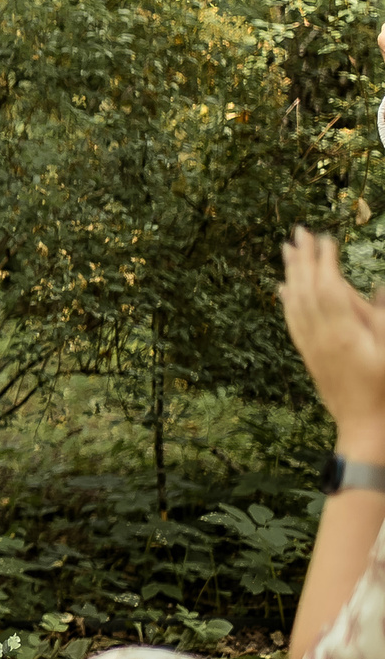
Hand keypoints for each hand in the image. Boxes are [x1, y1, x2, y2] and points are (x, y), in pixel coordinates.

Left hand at [278, 228, 384, 460]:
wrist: (365, 427)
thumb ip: (382, 318)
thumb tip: (378, 287)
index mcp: (344, 333)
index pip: (329, 287)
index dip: (325, 260)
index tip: (324, 237)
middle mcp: (321, 336)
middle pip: (306, 289)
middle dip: (303, 258)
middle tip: (298, 231)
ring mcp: (312, 346)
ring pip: (295, 302)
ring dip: (292, 273)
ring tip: (287, 249)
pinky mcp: (309, 355)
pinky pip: (292, 321)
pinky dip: (287, 301)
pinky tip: (282, 288)